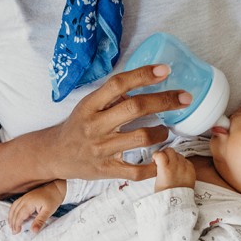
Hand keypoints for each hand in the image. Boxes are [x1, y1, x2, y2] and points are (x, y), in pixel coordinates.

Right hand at [8, 180, 65, 232]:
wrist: (56, 187)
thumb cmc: (53, 198)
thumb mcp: (48, 211)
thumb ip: (40, 221)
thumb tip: (33, 231)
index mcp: (29, 203)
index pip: (19, 216)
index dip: (16, 224)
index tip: (16, 232)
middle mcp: (24, 199)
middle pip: (15, 212)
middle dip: (13, 222)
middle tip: (14, 232)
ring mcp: (24, 197)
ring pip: (13, 207)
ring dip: (11, 217)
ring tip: (11, 225)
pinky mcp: (26, 196)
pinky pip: (16, 204)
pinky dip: (13, 211)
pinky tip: (14, 215)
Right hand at [48, 64, 191, 181]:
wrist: (55, 155)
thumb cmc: (78, 126)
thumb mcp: (88, 106)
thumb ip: (112, 97)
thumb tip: (145, 81)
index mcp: (90, 105)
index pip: (118, 84)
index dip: (143, 75)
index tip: (165, 70)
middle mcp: (95, 125)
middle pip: (135, 108)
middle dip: (164, 101)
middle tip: (185, 98)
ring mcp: (101, 150)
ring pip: (141, 138)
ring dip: (161, 132)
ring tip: (167, 130)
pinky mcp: (106, 170)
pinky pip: (136, 170)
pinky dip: (153, 166)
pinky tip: (162, 158)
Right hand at [153, 148, 195, 192]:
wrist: (177, 202)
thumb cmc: (165, 194)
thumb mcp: (157, 180)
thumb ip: (159, 168)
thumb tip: (158, 161)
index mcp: (165, 169)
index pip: (160, 153)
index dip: (156, 155)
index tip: (155, 158)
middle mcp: (176, 166)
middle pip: (170, 150)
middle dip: (165, 153)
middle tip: (163, 159)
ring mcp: (185, 167)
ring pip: (179, 154)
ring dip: (174, 157)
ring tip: (172, 165)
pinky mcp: (192, 170)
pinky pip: (186, 160)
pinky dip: (182, 162)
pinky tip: (179, 168)